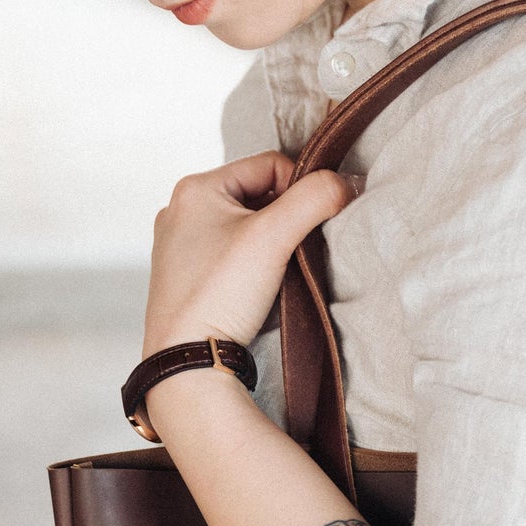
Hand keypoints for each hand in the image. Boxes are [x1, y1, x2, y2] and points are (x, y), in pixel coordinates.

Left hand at [142, 151, 361, 356]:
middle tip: (298, 248)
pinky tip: (259, 287)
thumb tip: (344, 183)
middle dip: (286, 218)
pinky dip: (254, 264)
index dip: (302, 188)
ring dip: (272, 243)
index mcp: (195, 189)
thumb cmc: (220, 295)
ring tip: (279, 271)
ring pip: (246, 227)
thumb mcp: (274, 237)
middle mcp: (181, 212)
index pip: (269, 165)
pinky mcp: (186, 278)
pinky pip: (231, 255)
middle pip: (257, 196)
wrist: (189, 360)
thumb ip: (314, 199)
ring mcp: (180, 247)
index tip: (316, 220)